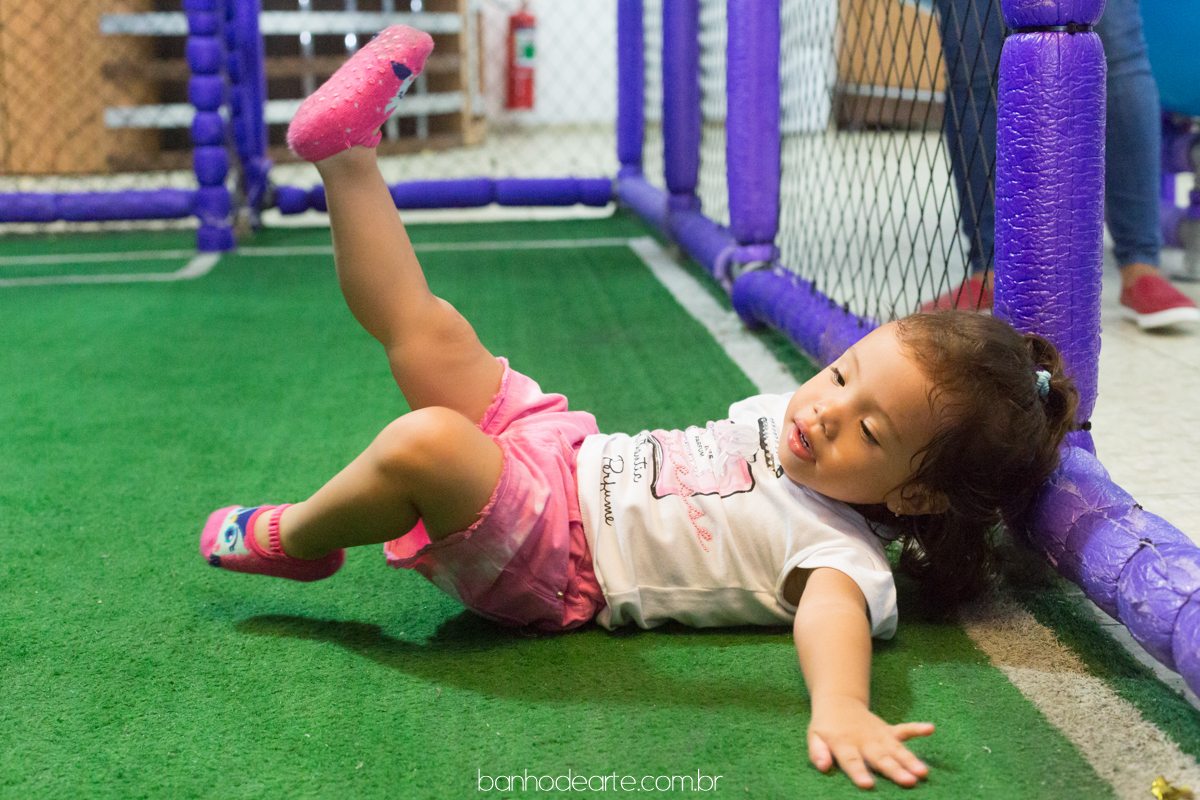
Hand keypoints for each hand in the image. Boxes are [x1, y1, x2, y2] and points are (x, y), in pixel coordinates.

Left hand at [807, 696, 933, 788]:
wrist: (839, 702)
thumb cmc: (826, 727)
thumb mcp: (814, 737)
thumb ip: (817, 752)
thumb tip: (822, 766)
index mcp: (844, 744)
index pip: (852, 761)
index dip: (859, 772)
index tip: (868, 785)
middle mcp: (864, 740)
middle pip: (880, 758)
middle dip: (895, 770)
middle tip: (909, 782)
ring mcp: (879, 735)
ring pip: (896, 749)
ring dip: (910, 759)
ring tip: (923, 771)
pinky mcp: (888, 731)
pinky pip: (904, 729)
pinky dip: (917, 729)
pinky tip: (930, 728)